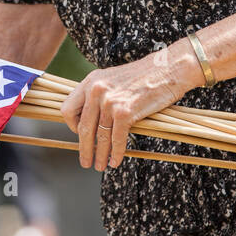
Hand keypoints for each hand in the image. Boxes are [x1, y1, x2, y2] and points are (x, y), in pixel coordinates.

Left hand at [60, 41, 201, 170]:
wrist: (167, 69)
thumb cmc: (143, 76)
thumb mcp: (112, 79)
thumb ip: (99, 94)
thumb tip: (92, 119)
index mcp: (90, 82)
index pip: (67, 109)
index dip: (72, 126)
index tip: (80, 134)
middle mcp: (96, 91)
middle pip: (83, 128)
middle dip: (84, 149)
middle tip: (85, 162)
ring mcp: (110, 101)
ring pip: (100, 136)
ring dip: (100, 154)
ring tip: (100, 165)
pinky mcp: (125, 112)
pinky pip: (116, 138)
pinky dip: (116, 153)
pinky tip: (115, 161)